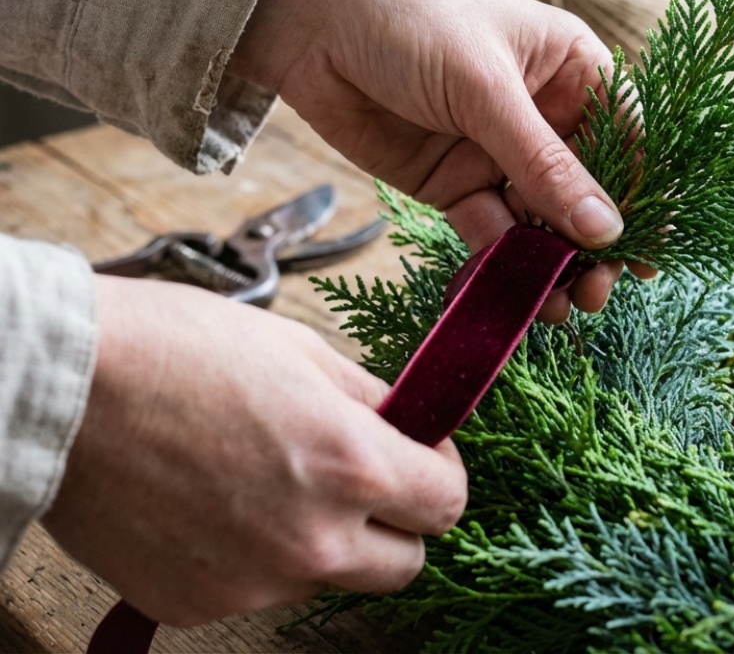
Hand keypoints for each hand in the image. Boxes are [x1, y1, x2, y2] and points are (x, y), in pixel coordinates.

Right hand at [41, 275, 466, 626]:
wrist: (65, 386)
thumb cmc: (180, 349)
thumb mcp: (303, 352)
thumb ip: (373, 403)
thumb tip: (409, 426)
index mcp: (350, 467)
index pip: (447, 505)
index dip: (440, 473)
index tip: (420, 455)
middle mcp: (311, 542)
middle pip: (404, 566)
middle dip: (396, 523)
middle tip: (360, 479)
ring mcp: (252, 584)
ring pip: (328, 579)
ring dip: (322, 541)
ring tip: (266, 480)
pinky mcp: (194, 605)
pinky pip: (258, 590)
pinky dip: (254, 558)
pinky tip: (216, 504)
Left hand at [230, 0, 653, 322]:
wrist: (307, 20)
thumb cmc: (410, 16)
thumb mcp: (485, 88)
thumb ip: (544, 165)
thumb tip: (608, 230)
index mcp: (572, 71)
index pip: (625, 142)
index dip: (641, 198)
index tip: (649, 255)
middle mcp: (543, 116)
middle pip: (587, 193)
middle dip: (595, 244)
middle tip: (598, 292)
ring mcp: (497, 153)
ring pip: (541, 221)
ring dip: (551, 264)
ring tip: (557, 306)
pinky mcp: (454, 185)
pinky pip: (490, 233)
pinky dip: (500, 264)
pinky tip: (512, 292)